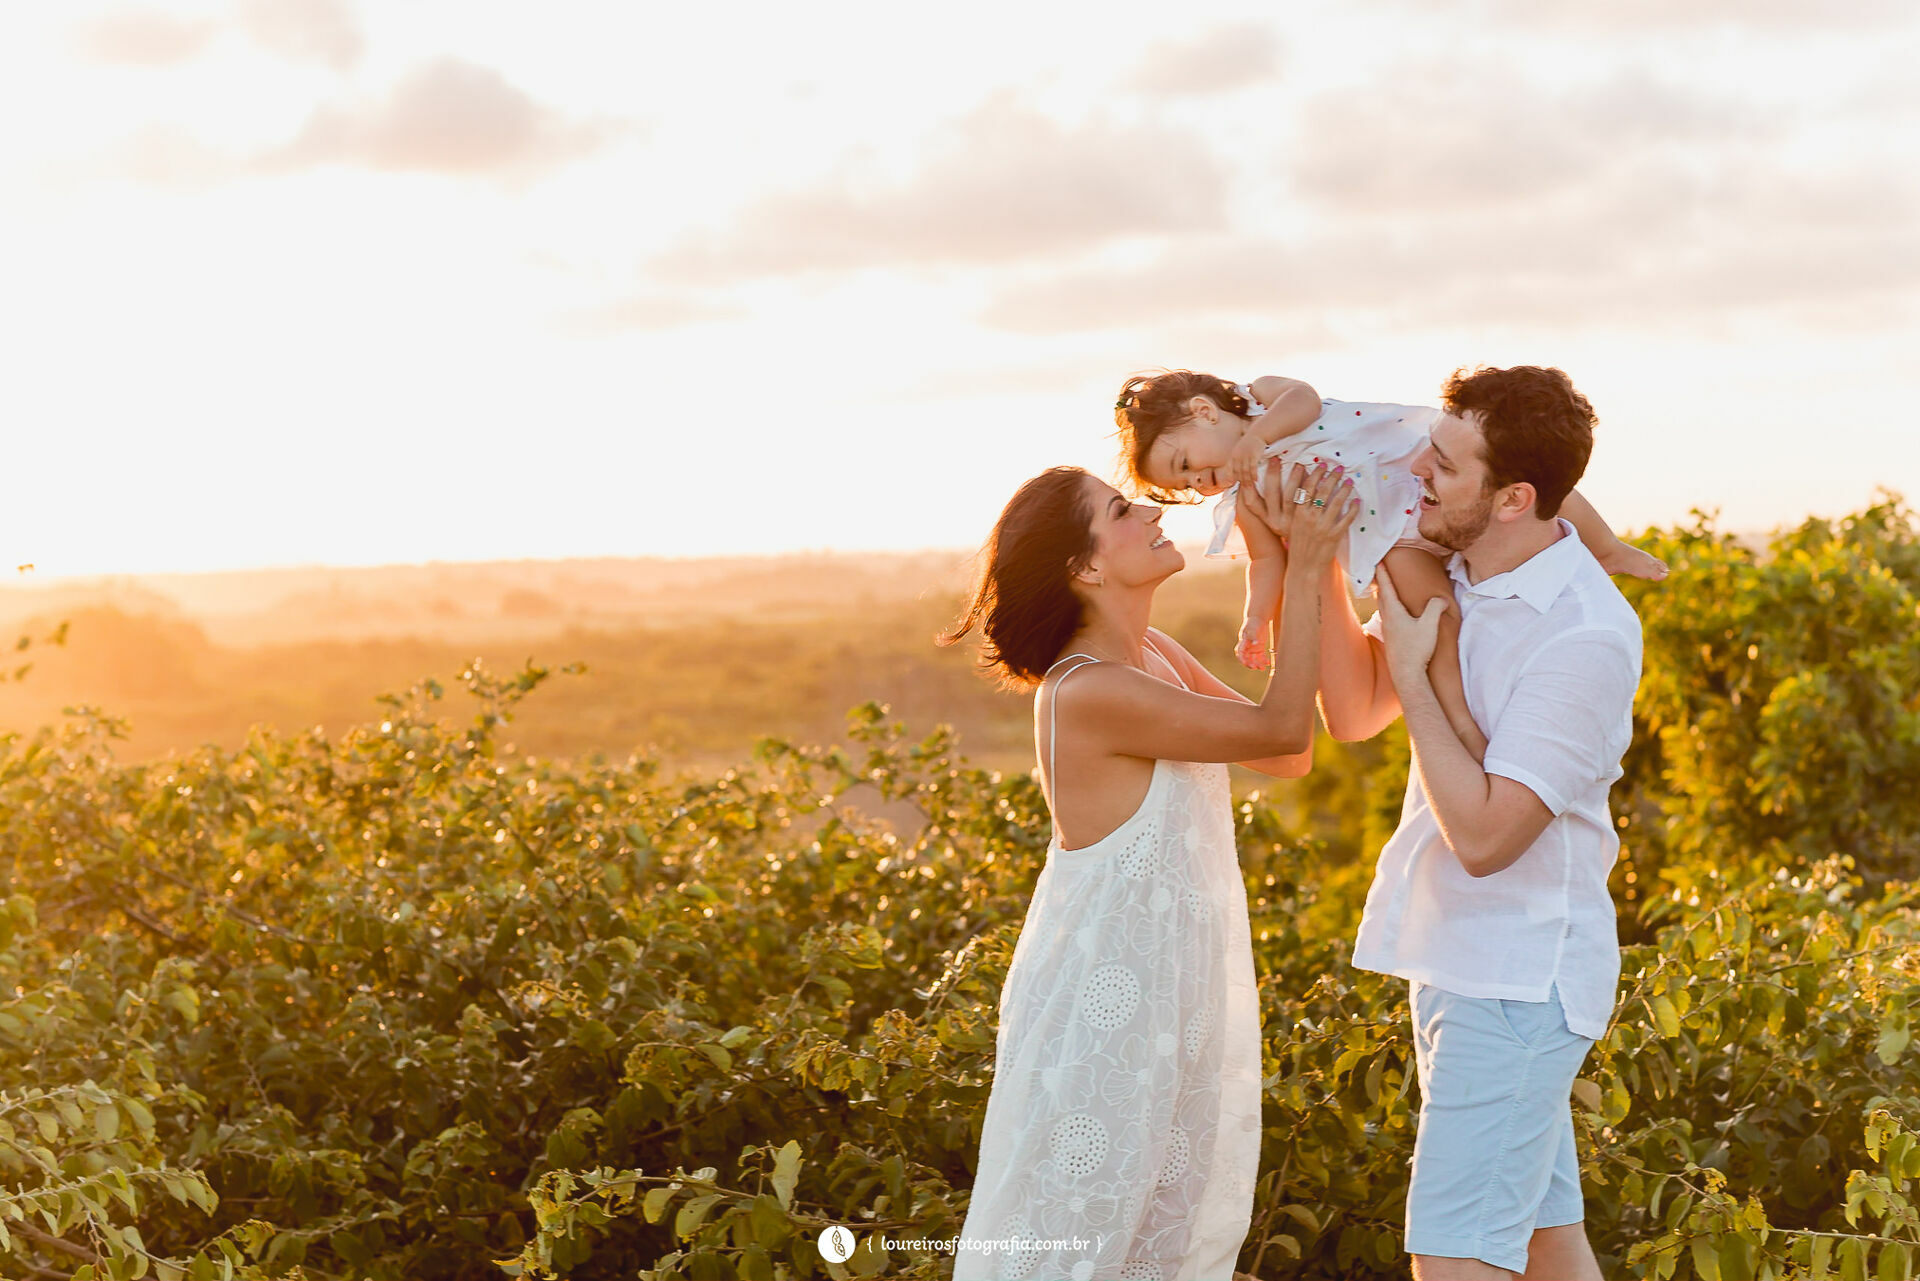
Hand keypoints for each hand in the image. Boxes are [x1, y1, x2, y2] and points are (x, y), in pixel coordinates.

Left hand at [1229, 429, 1266, 489]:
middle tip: (1244, 490)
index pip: (1229, 469)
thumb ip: (1239, 459)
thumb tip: (1239, 469)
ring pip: (1245, 471)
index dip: (1230, 477)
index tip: (1232, 484)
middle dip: (1240, 481)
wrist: (1259, 433)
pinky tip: (1256, 480)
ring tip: (1250, 487)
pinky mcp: (1253, 455)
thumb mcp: (1241, 449)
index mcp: (1233, 455)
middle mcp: (1237, 456)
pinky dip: (1253, 475)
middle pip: (1237, 472)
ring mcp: (1245, 455)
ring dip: (1247, 480)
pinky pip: (1252, 467)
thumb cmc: (1251, 443)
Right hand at [1235, 617, 1270, 669]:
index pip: (1240, 652)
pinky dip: (1263, 660)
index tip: (1246, 664)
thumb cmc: (1254, 622)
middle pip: (1247, 657)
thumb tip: (1255, 644)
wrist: (1259, 618)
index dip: (1242, 659)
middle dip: (1250, 663)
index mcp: (1243, 641)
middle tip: (1255, 667)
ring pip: (1254, 658)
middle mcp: (1247, 646)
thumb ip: (1254, 637)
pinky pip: (1260, 656)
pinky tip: (1268, 663)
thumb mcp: (1253, 628)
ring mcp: (1253, 647)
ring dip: (1257, 663)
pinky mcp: (1259, 647)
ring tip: (1262, 668)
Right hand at [1269, 463, 1356, 567]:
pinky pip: (1346, 519)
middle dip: (1332, 477)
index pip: (1307, 488)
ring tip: (1350, 480)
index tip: (1322, 464)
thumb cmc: (1299, 545)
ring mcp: (1322, 527)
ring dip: (1344, 489)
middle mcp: (1309, 518)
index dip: (1315, 474)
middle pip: (1322, 492)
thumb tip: (1307, 488)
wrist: (1304, 567)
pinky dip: (1353, 509)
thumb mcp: (1294, 524)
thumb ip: (1300, 508)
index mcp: (1298, 513)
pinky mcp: (1334, 536)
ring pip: (1336, 503)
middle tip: (1340, 468)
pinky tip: (1357, 501)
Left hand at [1373, 565, 1447, 686]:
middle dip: (1381, 582)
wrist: (1406, 673)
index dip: (1383, 574)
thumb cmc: (1416, 649)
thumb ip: (1435, 608)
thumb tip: (1441, 599)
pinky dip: (1388, 608)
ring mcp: (1387, 630)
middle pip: (1381, 596)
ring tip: (1385, 589)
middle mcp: (1387, 619)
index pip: (1386, 587)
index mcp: (1394, 612)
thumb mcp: (1429, 625)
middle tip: (1379, 571)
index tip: (1378, 562)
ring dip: (1383, 595)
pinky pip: (1387, 617)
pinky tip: (1393, 613)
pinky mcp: (1390, 638)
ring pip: (1383, 607)